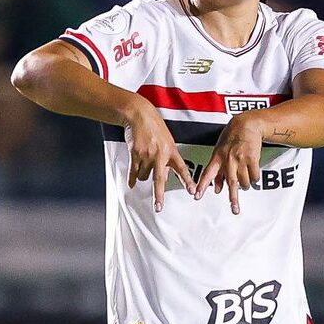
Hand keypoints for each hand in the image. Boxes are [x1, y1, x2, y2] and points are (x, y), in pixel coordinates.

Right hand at [124, 97, 199, 211]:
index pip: (182, 169)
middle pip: (159, 180)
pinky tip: (131, 184)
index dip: (187, 181)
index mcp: (171, 151)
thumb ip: (167, 158)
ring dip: (143, 175)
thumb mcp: (167, 141)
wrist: (139, 116)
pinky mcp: (135, 155)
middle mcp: (160, 155)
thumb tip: (165, 176)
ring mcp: (147, 155)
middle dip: (159, 195)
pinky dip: (132, 179)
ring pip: (144, 176)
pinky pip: (133, 172)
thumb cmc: (154, 127)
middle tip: (158, 207)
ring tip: (142, 163)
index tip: (192, 191)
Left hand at [197, 113, 263, 215]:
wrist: (246, 125)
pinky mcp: (253, 158)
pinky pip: (254, 176)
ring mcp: (241, 159)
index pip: (207, 174)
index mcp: (217, 158)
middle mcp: (228, 160)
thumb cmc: (230, 139)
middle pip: (231, 183)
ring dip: (245, 186)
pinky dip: (254, 179)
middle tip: (235, 210)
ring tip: (245, 183)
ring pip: (244, 182)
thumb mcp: (219, 152)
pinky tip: (253, 177)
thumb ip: (218, 172)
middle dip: (233, 198)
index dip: (202, 186)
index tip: (197, 196)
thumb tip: (218, 189)